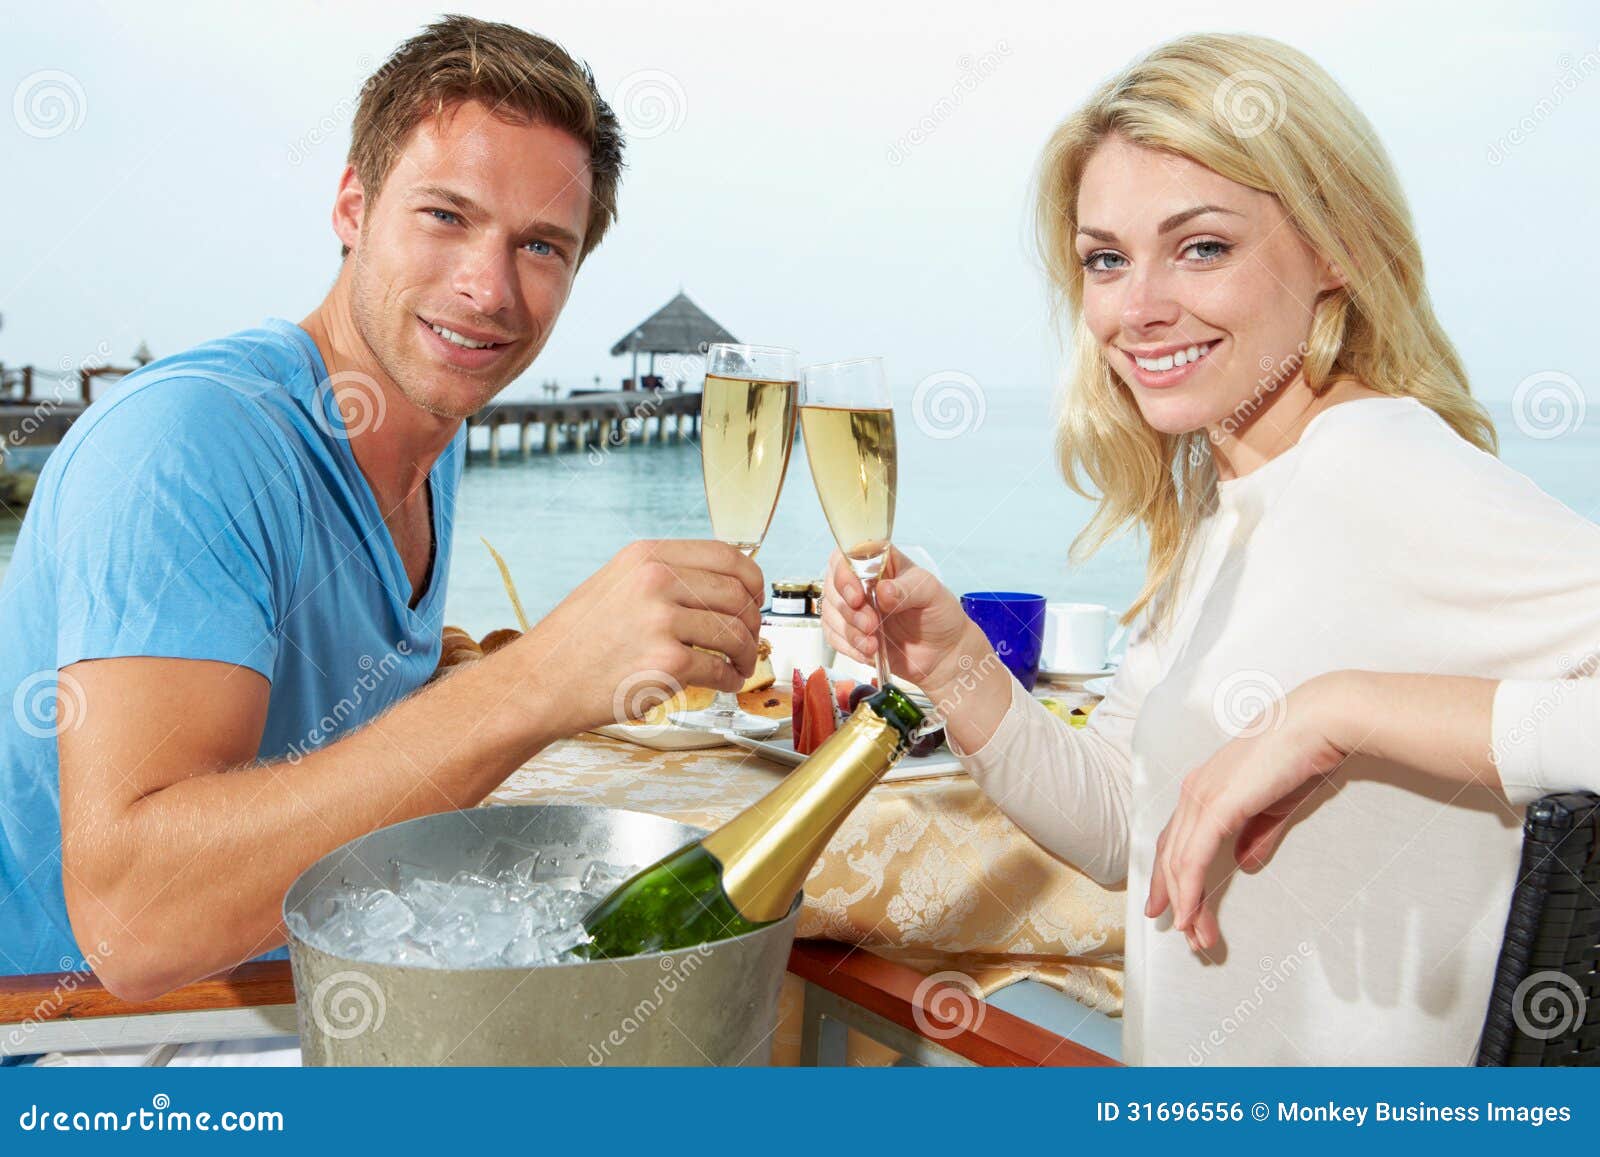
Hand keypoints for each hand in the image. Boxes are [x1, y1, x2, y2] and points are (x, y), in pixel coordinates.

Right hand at [516, 539, 764, 734]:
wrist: (540, 682)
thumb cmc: (578, 640)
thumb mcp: (617, 583)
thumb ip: (665, 577)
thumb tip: (724, 586)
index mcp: (647, 555)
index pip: (727, 555)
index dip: (752, 579)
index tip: (755, 599)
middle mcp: (656, 581)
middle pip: (737, 595)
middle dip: (752, 622)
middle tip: (748, 640)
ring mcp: (661, 621)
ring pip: (735, 634)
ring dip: (745, 654)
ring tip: (738, 666)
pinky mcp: (666, 663)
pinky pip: (719, 670)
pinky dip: (730, 680)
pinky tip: (725, 683)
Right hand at [819, 547, 977, 694]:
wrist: (943, 653)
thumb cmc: (939, 614)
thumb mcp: (931, 593)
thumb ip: (908, 589)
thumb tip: (884, 590)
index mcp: (880, 562)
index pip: (847, 556)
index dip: (844, 575)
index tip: (857, 596)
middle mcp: (862, 582)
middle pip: (833, 586)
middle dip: (849, 610)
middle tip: (872, 624)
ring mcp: (855, 608)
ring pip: (830, 613)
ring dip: (849, 631)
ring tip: (873, 643)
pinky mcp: (850, 632)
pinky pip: (833, 636)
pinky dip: (848, 646)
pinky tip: (868, 650)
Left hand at [1145, 677, 1349, 952]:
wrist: (1317, 724)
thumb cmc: (1300, 757)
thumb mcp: (1273, 804)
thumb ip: (1256, 834)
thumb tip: (1245, 863)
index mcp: (1204, 787)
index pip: (1178, 838)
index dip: (1170, 873)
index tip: (1169, 904)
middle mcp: (1193, 791)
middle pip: (1170, 853)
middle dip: (1171, 895)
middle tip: (1179, 931)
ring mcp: (1201, 797)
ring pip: (1178, 862)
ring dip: (1185, 902)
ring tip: (1195, 936)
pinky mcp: (1216, 806)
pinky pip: (1193, 857)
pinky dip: (1188, 889)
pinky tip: (1190, 913)